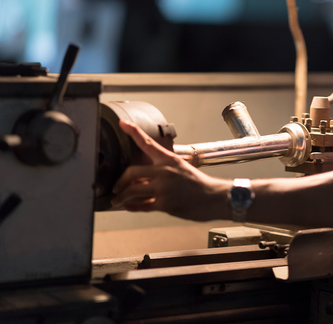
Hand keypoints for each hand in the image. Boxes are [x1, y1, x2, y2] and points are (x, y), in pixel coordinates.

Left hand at [111, 120, 229, 220]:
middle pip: (131, 172)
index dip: (133, 132)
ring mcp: (163, 188)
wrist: (216, 197)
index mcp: (169, 160)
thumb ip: (162, 172)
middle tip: (116, 187)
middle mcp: (164, 172)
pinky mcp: (165, 204)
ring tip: (117, 201)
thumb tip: (142, 180)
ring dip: (121, 197)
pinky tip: (130, 207)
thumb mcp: (182, 169)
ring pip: (132, 191)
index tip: (123, 124)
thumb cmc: (200, 185)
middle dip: (120, 182)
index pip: (148, 143)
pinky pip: (142, 205)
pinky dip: (133, 207)